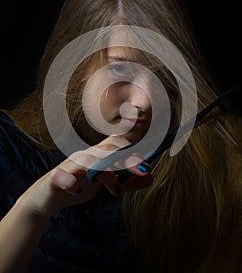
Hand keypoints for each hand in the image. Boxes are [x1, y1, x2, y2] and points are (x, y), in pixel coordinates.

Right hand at [16, 135, 152, 217]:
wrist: (47, 198)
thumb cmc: (79, 185)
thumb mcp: (106, 185)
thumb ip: (127, 182)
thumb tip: (150, 176)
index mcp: (99, 155)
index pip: (117, 143)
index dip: (132, 139)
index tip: (149, 140)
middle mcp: (86, 156)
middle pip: (107, 150)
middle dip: (126, 157)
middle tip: (143, 169)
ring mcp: (70, 165)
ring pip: (88, 160)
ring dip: (104, 173)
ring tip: (116, 190)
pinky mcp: (56, 178)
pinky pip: (62, 176)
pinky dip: (70, 182)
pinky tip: (78, 191)